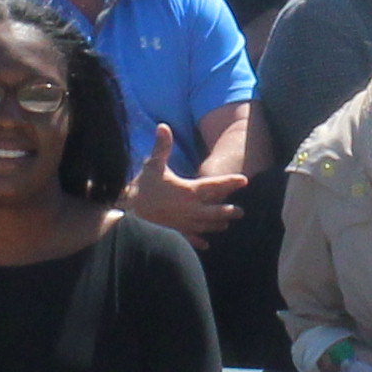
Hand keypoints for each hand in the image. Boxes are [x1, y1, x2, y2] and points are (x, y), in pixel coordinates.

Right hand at [123, 141, 245, 238]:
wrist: (127, 211)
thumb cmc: (141, 186)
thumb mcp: (153, 164)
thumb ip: (162, 146)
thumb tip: (163, 125)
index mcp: (188, 191)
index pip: (214, 185)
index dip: (230, 182)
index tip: (244, 180)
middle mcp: (189, 209)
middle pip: (215, 211)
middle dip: (229, 211)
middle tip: (241, 212)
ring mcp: (182, 222)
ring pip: (205, 225)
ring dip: (216, 225)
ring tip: (226, 225)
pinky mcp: (173, 231)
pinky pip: (189, 238)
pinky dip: (198, 241)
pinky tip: (206, 246)